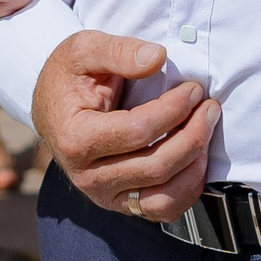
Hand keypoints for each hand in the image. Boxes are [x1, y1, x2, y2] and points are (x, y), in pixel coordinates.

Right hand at [32, 31, 216, 222]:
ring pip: (164, 197)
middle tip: (209, 107)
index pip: (138, 131)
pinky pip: (162, 210)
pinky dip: (188, 188)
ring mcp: (103, 195)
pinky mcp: (119, 203)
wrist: (51, 108)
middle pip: (157, 166)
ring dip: (195, 165)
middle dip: (193, 135)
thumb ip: (119, 50)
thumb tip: (158, 57)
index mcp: (75, 138)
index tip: (193, 89)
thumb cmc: (68, 77)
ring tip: (205, 131)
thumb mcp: (83, 50)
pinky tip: (195, 158)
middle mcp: (87, 176)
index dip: (174, 110)